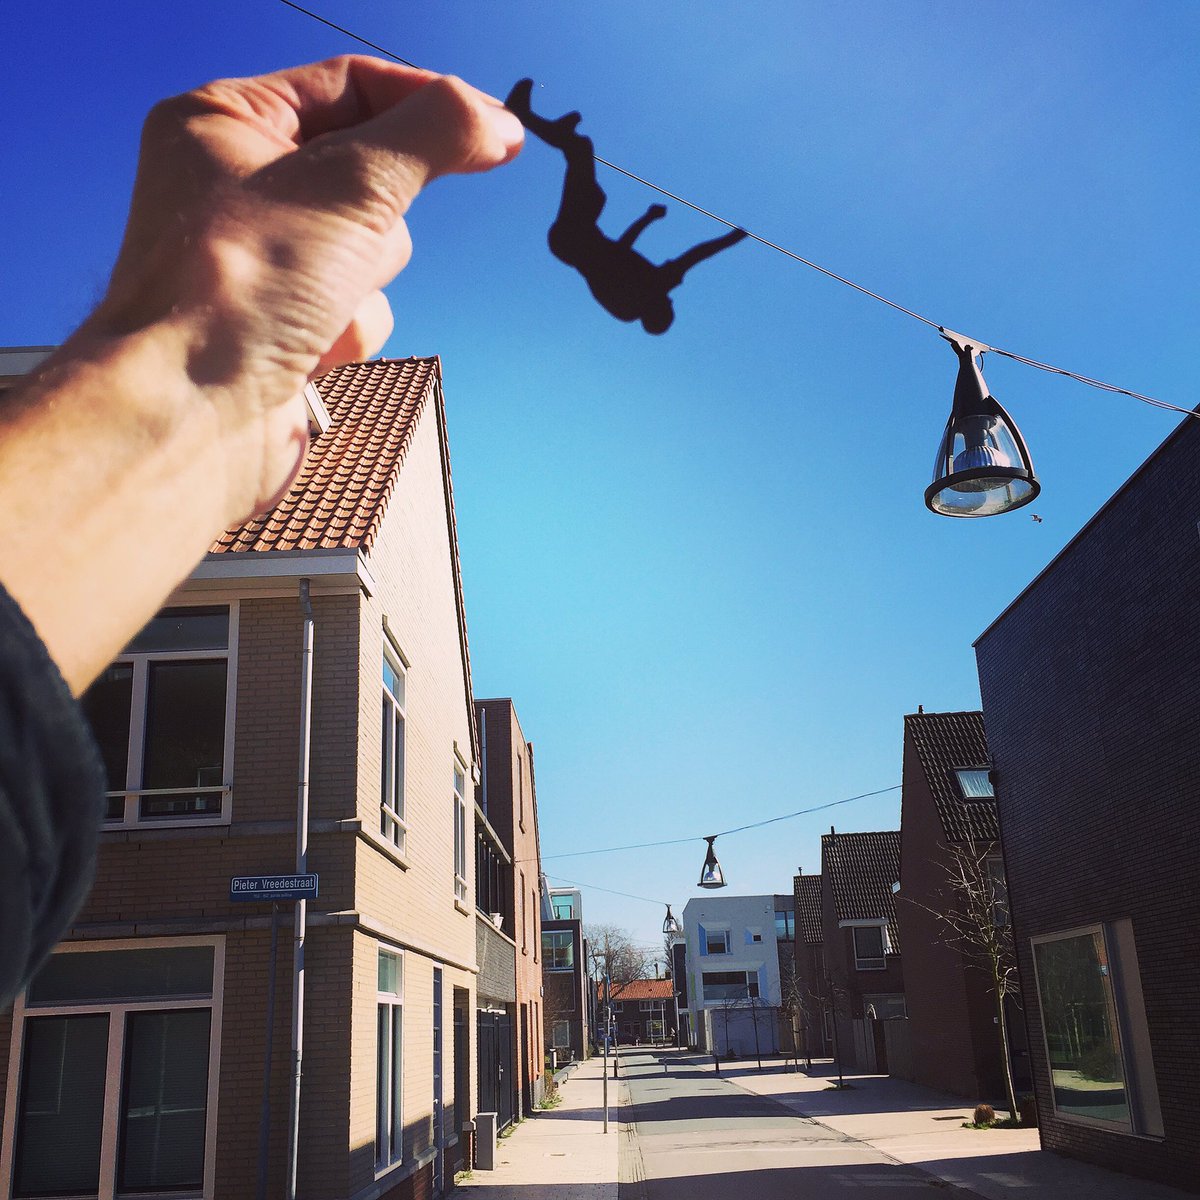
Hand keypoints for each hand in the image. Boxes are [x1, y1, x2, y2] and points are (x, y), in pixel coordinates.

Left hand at [89, 55, 523, 522]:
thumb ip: (435, 134)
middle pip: (373, 178)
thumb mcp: (350, 183)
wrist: (195, 418)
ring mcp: (269, 263)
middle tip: (340, 246)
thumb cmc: (235, 293)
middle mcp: (241, 187)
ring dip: (361, 286)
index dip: (425, 104)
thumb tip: (496, 122)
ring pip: (375, 253)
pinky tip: (307, 349)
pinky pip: (362, 312)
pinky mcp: (289, 325)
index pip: (352, 87)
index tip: (492, 130)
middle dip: (373, 224)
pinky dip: (349, 333)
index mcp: (226, 122)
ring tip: (310, 307)